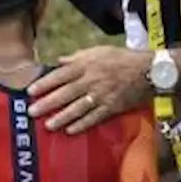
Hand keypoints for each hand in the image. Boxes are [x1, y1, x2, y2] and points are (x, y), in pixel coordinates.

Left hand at [28, 46, 153, 133]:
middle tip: (32, 111)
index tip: (31, 91)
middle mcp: (92, 80)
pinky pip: (94, 118)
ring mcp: (102, 95)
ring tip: (48, 125)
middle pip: (65, 93)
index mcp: (87, 65)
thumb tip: (59, 62)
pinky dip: (82, 124)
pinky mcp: (112, 107)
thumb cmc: (123, 58)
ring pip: (77, 108)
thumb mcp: (99, 51)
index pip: (61, 75)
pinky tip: (70, 130)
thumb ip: (78, 57)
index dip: (45, 83)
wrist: (149, 70)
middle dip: (47, 103)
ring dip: (61, 117)